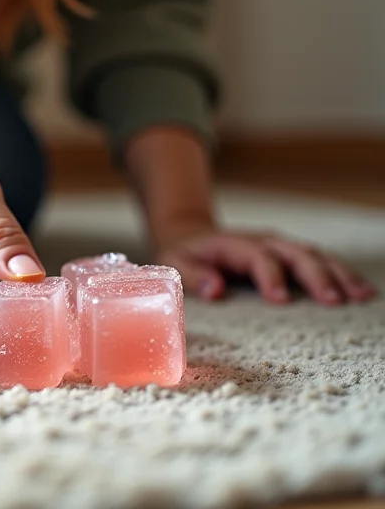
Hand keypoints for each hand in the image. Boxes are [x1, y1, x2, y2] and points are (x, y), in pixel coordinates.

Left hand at [157, 227, 376, 304]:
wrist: (191, 236)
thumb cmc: (184, 255)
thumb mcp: (175, 263)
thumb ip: (193, 276)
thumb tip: (216, 291)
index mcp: (234, 244)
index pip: (257, 256)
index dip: (269, 276)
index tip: (281, 300)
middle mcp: (262, 241)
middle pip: (294, 253)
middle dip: (315, 275)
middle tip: (334, 301)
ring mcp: (279, 246)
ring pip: (313, 255)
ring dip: (338, 273)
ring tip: (361, 295)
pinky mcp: (289, 255)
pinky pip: (319, 261)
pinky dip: (340, 274)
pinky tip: (361, 291)